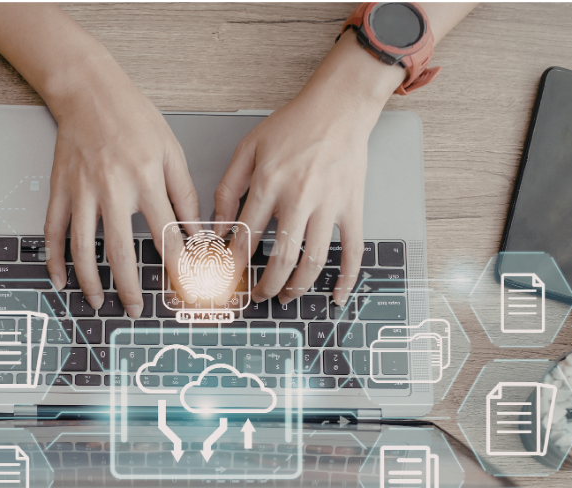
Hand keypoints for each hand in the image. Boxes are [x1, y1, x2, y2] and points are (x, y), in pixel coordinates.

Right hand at [43, 69, 199, 316]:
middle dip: (129, 287)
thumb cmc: (133, 118)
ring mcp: (82, 191)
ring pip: (82, 247)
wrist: (89, 92)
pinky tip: (60, 279)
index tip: (183, 287)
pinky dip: (54, 258)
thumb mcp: (172, 152)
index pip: (166, 236)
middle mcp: (112, 189)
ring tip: (98, 302)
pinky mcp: (61, 189)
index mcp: (146, 180)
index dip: (177, 266)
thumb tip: (196, 233)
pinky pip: (53, 230)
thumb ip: (185, 194)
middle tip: (134, 309)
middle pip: (120, 251)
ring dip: (90, 281)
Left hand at [214, 29, 403, 306]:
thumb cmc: (293, 125)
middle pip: (282, 258)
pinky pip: (353, 250)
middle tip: (258, 295)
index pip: (246, 237)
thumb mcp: (248, 148)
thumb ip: (228, 188)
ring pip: (314, 261)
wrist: (338, 107)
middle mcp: (299, 199)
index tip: (228, 277)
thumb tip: (217, 227)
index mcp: (269, 184)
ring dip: (298, 286)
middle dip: (267, 285)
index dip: (235, 263)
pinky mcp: (352, 208)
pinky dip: (347, 278)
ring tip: (286, 296)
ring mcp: (329, 206)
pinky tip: (337, 296)